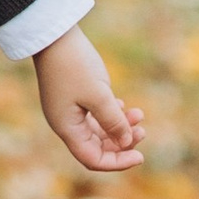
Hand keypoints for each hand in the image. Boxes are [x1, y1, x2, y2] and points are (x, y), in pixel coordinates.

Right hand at [33, 26, 145, 174]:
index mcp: (67, 128)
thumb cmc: (74, 65)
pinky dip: (113, 115)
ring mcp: (70, 110)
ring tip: (139, 114)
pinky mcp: (75, 97)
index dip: (117, 162)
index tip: (140, 156)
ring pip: (99, 131)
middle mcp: (67, 123)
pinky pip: (96, 117)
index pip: (92, 159)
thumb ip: (114, 122)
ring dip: (120, 126)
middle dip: (122, 142)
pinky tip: (124, 105)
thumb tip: (127, 143)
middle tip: (143, 130)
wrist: (54, 36)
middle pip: (97, 147)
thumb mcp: (99, 95)